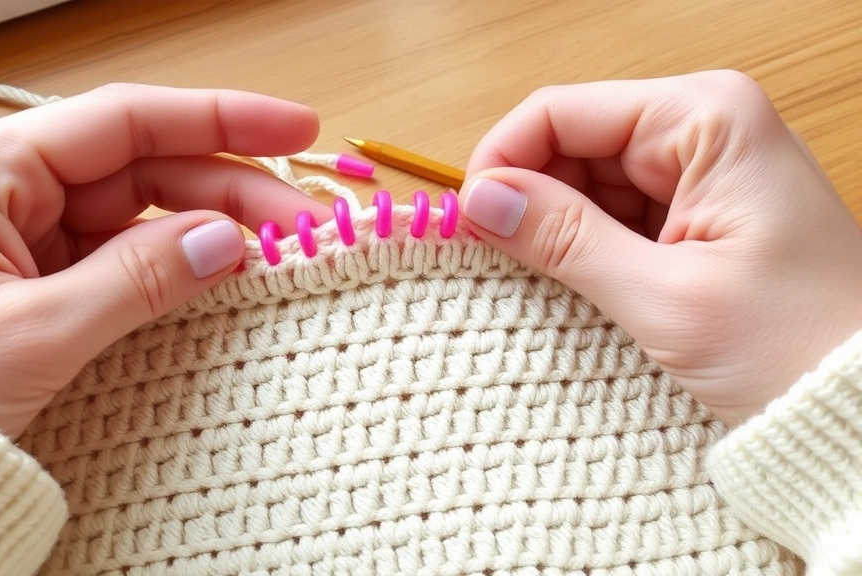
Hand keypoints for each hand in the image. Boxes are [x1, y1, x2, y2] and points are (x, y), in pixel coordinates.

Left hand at [0, 83, 328, 437]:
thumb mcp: (36, 331)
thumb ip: (139, 277)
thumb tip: (227, 239)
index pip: (121, 121)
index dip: (218, 118)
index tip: (294, 127)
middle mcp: (2, 186)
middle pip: (140, 165)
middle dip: (225, 186)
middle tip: (302, 220)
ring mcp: (20, 233)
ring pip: (137, 211)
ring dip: (207, 227)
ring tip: (277, 248)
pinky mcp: (34, 277)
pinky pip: (119, 255)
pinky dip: (172, 265)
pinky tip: (221, 271)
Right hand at [459, 70, 861, 425]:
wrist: (860, 410)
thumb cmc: (793, 346)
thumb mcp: (664, 295)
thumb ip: (564, 238)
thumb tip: (477, 199)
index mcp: (706, 118)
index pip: (563, 111)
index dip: (503, 160)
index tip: (467, 221)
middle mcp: (703, 129)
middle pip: (571, 143)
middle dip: (530, 200)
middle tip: (498, 263)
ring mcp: (700, 172)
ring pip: (586, 183)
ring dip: (557, 231)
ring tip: (550, 286)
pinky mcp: (696, 214)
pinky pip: (616, 215)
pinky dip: (586, 250)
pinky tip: (583, 289)